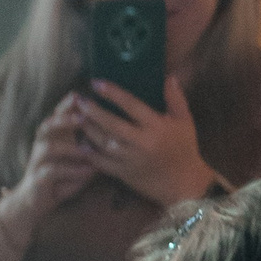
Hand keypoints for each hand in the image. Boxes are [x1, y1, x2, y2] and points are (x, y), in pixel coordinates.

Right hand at [0, 99, 99, 246]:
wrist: (37, 201)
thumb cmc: (61, 176)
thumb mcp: (78, 158)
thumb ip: (91, 145)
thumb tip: (113, 134)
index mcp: (52, 135)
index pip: (58, 114)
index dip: (69, 104)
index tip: (85, 96)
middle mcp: (42, 144)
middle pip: (48, 125)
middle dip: (65, 119)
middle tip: (83, 117)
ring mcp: (38, 161)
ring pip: (49, 147)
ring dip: (70, 147)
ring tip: (89, 150)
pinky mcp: (38, 178)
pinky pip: (52, 171)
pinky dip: (71, 170)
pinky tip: (87, 171)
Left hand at [63, 75, 213, 209]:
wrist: (184, 183)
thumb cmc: (184, 149)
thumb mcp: (185, 121)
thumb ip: (175, 99)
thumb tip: (169, 77)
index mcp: (157, 126)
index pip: (131, 105)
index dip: (112, 93)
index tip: (96, 83)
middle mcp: (142, 142)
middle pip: (112, 124)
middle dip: (93, 112)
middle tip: (79, 100)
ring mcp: (131, 160)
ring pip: (104, 144)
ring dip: (89, 130)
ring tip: (76, 118)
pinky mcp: (124, 174)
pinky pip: (103, 164)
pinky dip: (91, 154)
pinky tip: (81, 144)